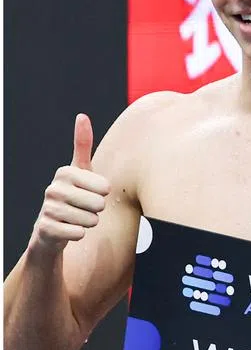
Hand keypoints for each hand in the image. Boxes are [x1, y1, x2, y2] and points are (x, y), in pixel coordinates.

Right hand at [30, 114, 110, 255]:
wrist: (52, 228)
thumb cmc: (73, 196)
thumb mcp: (80, 170)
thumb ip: (82, 145)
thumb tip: (82, 115)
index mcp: (65, 172)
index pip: (104, 187)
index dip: (103, 193)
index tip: (92, 192)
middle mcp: (53, 188)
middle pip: (99, 204)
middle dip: (97, 210)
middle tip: (84, 208)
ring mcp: (48, 209)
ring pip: (91, 220)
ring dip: (89, 222)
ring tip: (77, 218)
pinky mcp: (46, 229)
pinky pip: (79, 233)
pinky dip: (79, 234)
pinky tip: (69, 229)